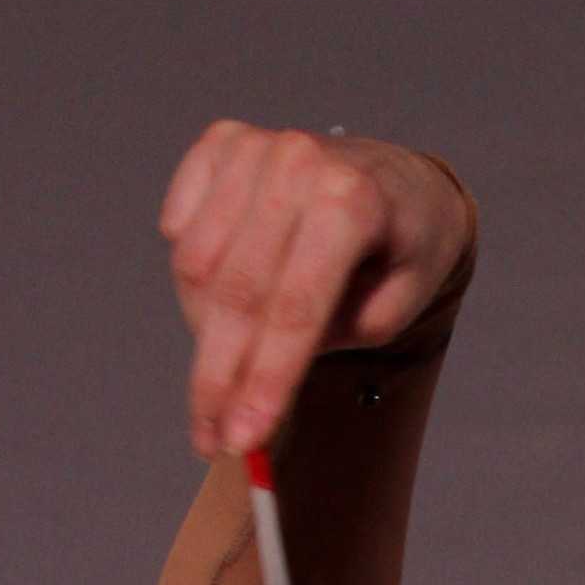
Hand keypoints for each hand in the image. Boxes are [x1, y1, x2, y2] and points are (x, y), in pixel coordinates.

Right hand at [160, 123, 473, 461]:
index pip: (295, 310)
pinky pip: (181, 228)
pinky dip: (193, 276)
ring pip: (198, 265)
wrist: (399, 180)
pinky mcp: (222, 143)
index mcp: (351, 203)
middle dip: (219, 379)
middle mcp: (297, 163)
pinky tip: (222, 302)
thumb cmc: (402, 249)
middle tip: (210, 440)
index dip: (264, 382)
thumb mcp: (396, 308)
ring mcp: (254, 147)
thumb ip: (334, 339)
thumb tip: (259, 377)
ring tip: (229, 371)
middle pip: (238, 293)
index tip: (241, 441)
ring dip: (206, 333)